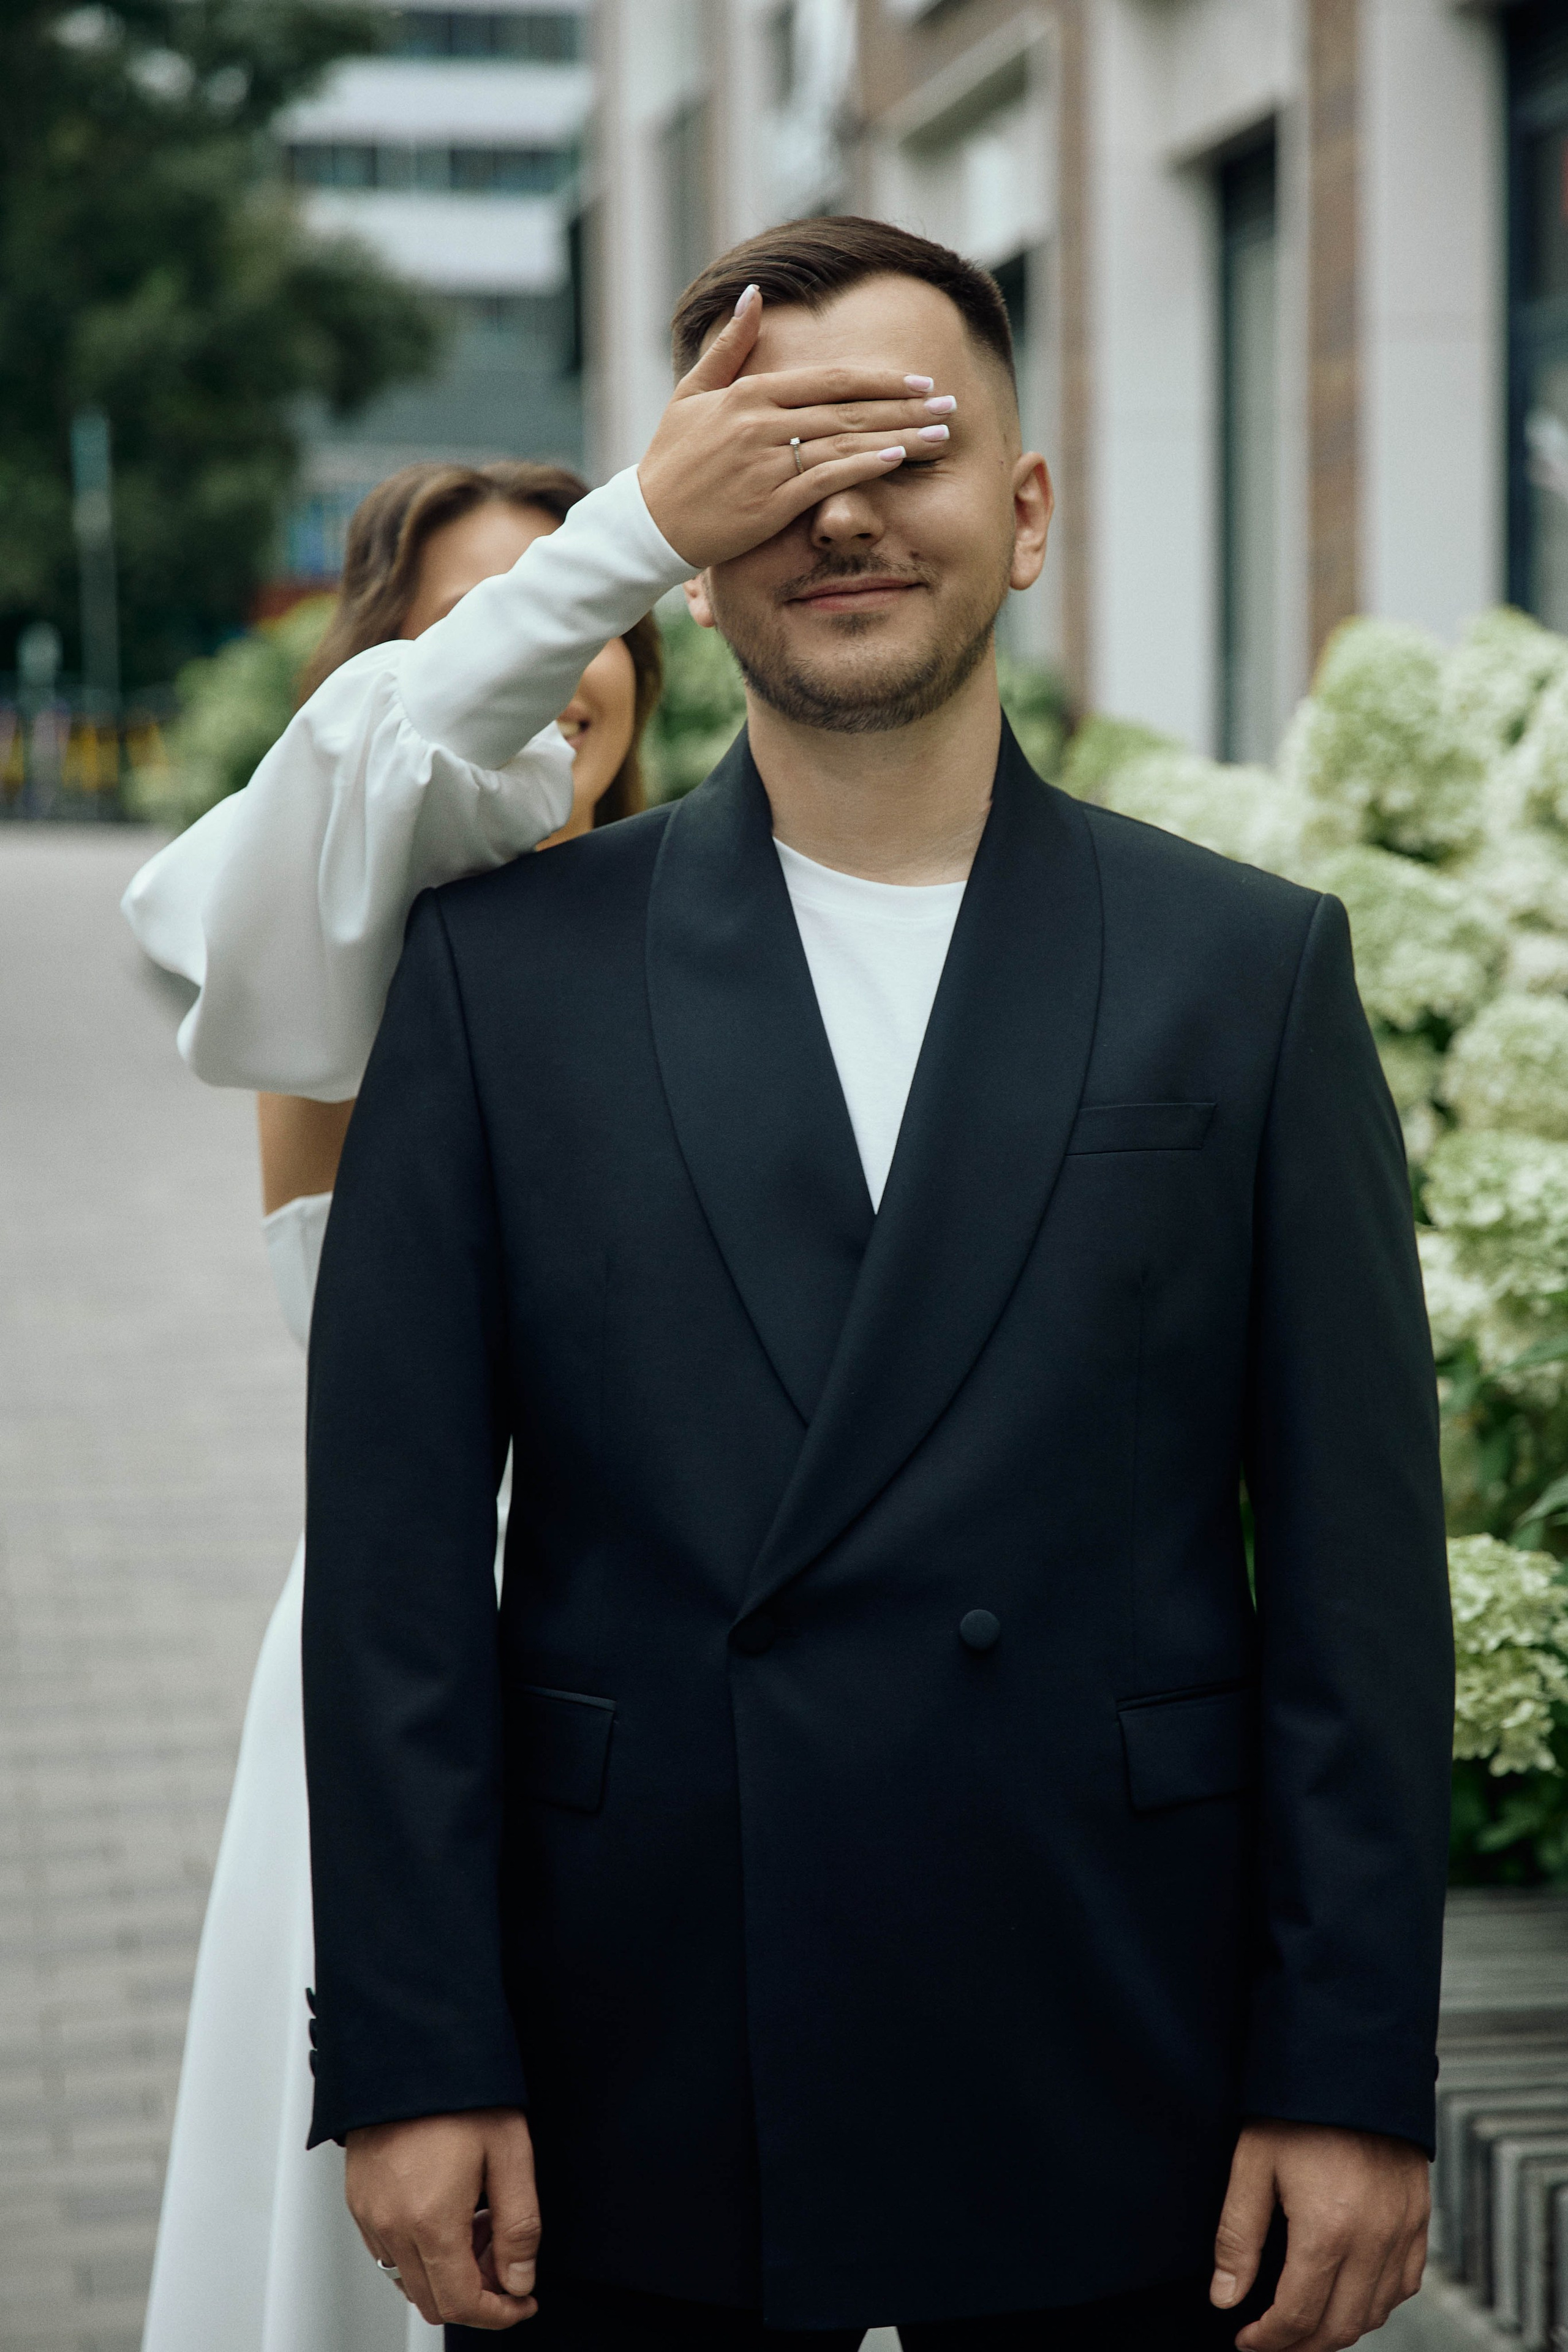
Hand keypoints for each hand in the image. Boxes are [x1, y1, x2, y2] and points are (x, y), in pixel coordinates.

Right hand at [346, 2106, 539, 2330]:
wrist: (409, 2045)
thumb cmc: (458, 2088)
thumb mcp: (509, 2153)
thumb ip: (519, 2227)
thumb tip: (519, 2281)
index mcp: (430, 2219)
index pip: (461, 2303)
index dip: (498, 2313)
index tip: (522, 2301)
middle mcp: (390, 2225)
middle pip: (432, 2301)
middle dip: (476, 2292)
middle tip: (504, 2253)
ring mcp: (368, 2214)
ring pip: (408, 2280)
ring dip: (447, 2272)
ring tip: (478, 2222)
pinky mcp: (358, 2199)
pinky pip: (388, 2252)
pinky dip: (420, 2251)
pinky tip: (447, 2211)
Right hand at [637, 285, 956, 569]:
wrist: (647, 523)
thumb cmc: (672, 460)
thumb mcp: (692, 394)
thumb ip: (730, 346)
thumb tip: (752, 293)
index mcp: (749, 393)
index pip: (830, 380)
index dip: (881, 379)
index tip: (920, 380)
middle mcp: (761, 423)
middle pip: (849, 409)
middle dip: (905, 406)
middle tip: (950, 404)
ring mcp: (766, 463)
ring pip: (845, 442)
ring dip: (898, 437)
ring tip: (940, 436)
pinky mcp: (769, 503)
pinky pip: (827, 480)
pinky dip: (863, 468)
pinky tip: (897, 460)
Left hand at [1212, 2121, 1429, 2351]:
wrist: (1351, 2060)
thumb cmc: (1294, 2108)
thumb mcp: (1251, 2163)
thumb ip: (1237, 2237)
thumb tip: (1225, 2298)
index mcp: (1327, 2230)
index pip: (1298, 2316)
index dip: (1268, 2340)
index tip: (1245, 2340)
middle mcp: (1373, 2240)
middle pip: (1339, 2326)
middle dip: (1300, 2345)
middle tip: (1271, 2342)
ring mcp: (1403, 2230)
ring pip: (1376, 2313)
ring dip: (1339, 2329)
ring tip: (1303, 2324)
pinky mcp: (1419, 2217)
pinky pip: (1404, 2284)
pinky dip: (1377, 2303)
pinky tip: (1350, 2296)